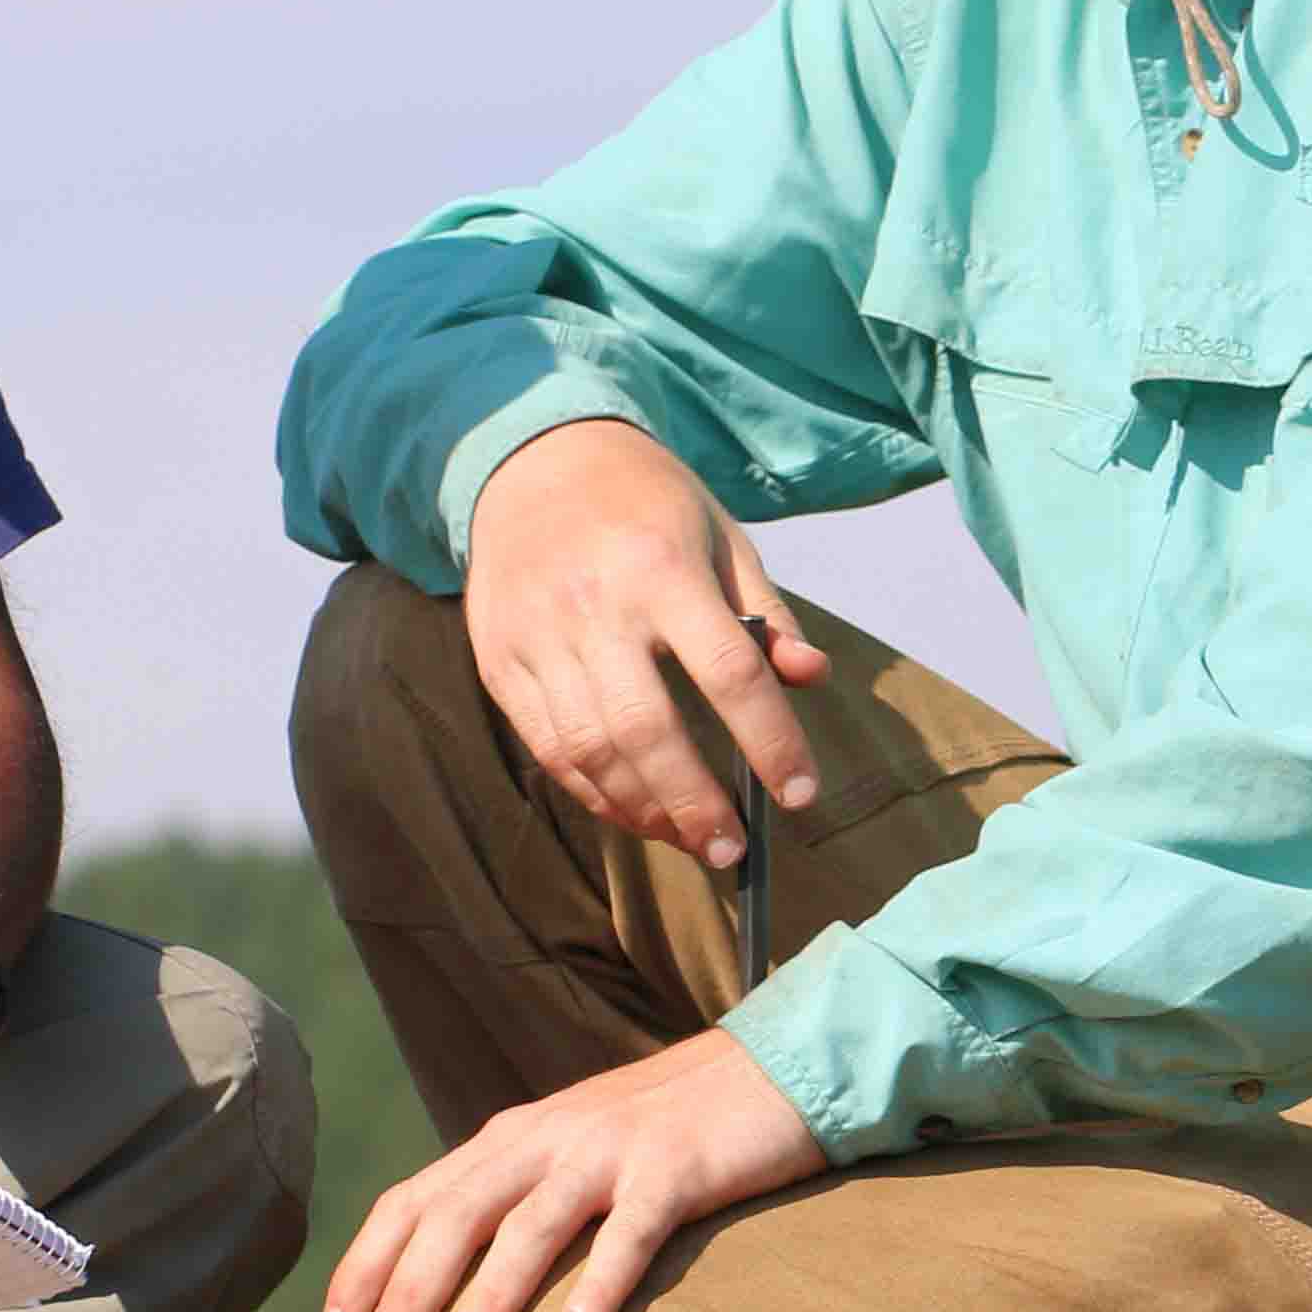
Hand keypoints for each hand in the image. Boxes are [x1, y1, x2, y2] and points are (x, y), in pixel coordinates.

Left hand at [321, 1028, 824, 1311]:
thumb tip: (461, 1289)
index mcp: (511, 1139)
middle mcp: (546, 1138)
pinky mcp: (677, 1168)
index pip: (414, 1198)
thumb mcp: (576, 1156)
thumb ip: (521, 1202)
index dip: (368, 1263)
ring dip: (488, 1298)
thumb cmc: (670, 1132)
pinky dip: (596, 1289)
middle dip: (409, 1289)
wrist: (775, 1068)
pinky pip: (629, 1234)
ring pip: (529, 1226)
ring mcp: (610, 1150)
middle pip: (455, 1214)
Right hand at [462, 418, 832, 864]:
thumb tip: (810, 676)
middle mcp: (594, 607)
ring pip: (591, 751)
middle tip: (733, 850)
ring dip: (644, 811)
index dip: (771, 741)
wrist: (531, 460)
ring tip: (688, 839)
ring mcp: (538, 637)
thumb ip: (766, 610)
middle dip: (696, 803)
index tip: (800, 794)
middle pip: (649, 730)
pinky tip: (634, 813)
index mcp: (662, 568)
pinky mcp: (500, 661)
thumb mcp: (719, 534)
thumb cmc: (643, 501)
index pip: (729, 672)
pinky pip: (548, 747)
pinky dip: (594, 792)